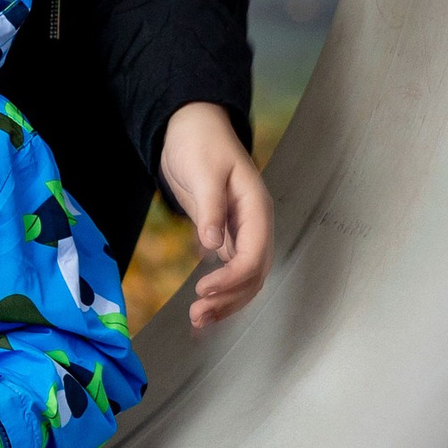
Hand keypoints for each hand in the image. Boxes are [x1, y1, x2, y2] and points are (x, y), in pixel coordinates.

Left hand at [157, 102, 272, 330]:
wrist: (191, 128)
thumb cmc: (200, 142)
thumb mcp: (203, 171)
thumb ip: (210, 208)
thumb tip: (213, 244)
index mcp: (256, 207)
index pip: (254, 254)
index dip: (232, 277)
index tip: (204, 290)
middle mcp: (255, 224)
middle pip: (254, 274)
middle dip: (229, 298)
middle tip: (197, 315)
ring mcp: (242, 232)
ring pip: (245, 278)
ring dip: (225, 301)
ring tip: (197, 319)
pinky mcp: (226, 236)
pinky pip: (230, 271)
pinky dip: (219, 292)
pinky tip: (202, 306)